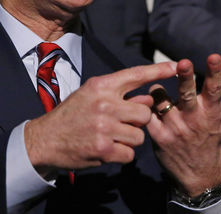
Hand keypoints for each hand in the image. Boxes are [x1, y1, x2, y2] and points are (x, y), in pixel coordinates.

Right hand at [24, 61, 176, 175]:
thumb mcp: (90, 96)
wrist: (44, 139)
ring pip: (139, 136)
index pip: (136, 74)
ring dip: (129, 140)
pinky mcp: (104, 149)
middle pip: (145, 113)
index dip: (158, 70)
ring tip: (110, 137)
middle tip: (121, 125)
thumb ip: (119, 95)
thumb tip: (148, 99)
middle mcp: (104, 103)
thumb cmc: (71, 116)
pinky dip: (121, 155)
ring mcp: (104, 127)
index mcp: (101, 85)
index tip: (176, 65)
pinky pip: (130, 154)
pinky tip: (106, 150)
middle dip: (138, 122)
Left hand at [146, 54, 220, 195]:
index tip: (214, 56)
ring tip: (159, 88)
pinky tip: (146, 102)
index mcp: (212, 113)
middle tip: (183, 63)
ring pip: (161, 99)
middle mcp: (193, 120)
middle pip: (187, 94)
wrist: (198, 175)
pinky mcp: (158, 136)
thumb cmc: (215, 140)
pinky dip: (146, 105)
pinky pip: (148, 113)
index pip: (215, 89)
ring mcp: (174, 128)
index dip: (215, 72)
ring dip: (159, 90)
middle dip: (185, 77)